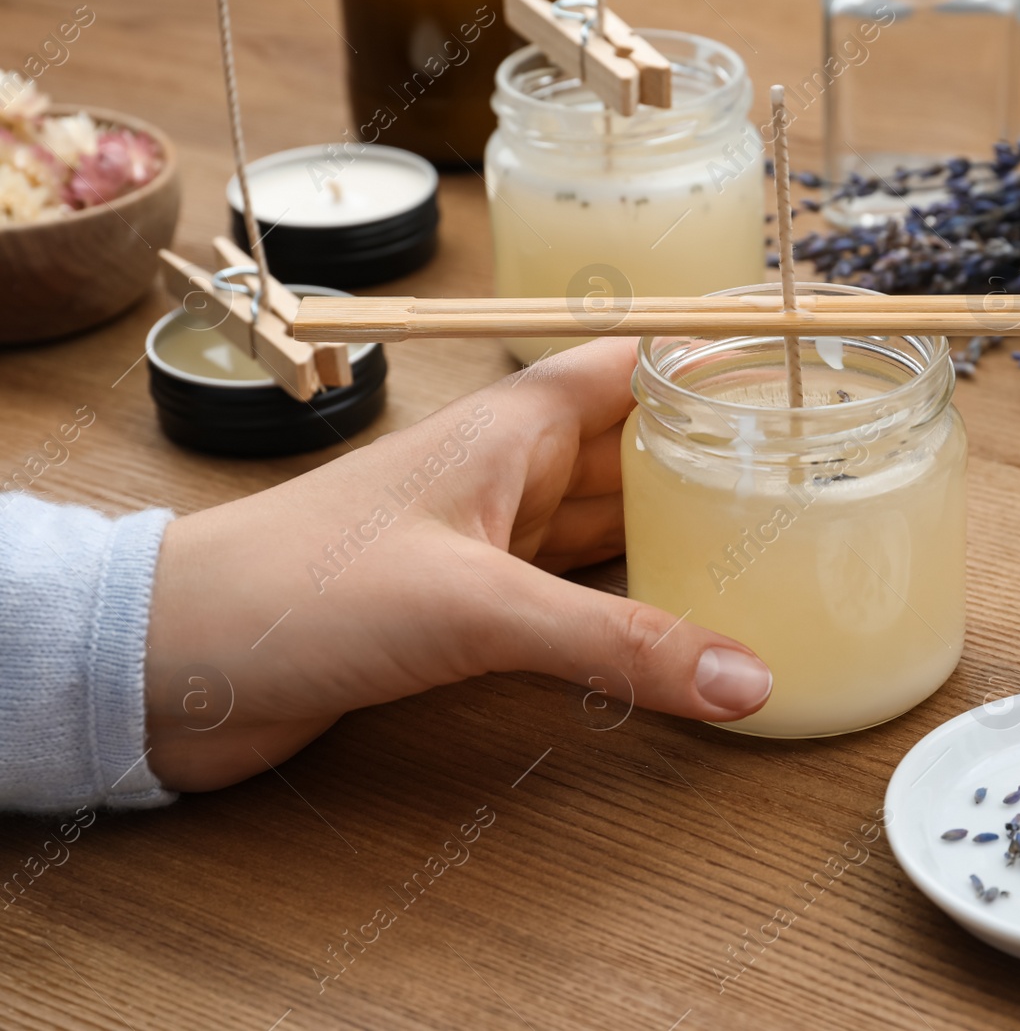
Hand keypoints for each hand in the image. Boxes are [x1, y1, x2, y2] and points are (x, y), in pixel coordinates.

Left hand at [143, 339, 771, 790]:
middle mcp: (512, 473)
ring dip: (682, 540)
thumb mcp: (474, 604)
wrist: (176, 662)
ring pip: (614, 526)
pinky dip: (632, 609)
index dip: (716, 361)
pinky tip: (682, 631)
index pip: (639, 365)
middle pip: (643, 451)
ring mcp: (491, 541)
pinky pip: (578, 594)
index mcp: (515, 427)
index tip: (803, 374)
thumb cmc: (299, 587)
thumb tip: (746, 679)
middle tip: (823, 483)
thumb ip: (615, 643)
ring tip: (780, 553)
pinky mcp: (470, 608)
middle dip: (721, 461)